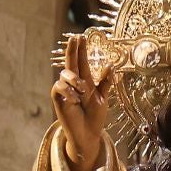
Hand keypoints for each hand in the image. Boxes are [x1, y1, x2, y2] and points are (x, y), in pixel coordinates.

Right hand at [50, 34, 113, 170]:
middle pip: (71, 62)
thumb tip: (111, 65)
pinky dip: (68, 92)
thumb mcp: (103, 97)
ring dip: (74, 78)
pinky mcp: (58, 100)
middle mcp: (73, 83)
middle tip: (75, 38)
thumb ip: (106, 82)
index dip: (81, 49)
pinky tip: (75, 100)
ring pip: (64, 74)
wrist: (88, 134)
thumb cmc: (94, 116)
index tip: (81, 36)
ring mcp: (65, 91)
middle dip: (73, 50)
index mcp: (84, 81)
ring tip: (82, 89)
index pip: (81, 61)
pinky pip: (58, 88)